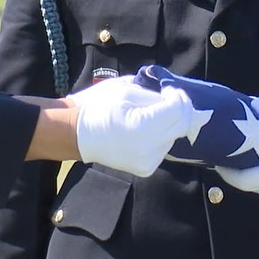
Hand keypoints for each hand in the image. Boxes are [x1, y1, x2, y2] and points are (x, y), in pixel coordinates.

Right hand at [68, 76, 192, 176]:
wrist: (76, 134)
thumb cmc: (98, 106)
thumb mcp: (127, 90)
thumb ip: (155, 95)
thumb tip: (175, 98)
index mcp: (142, 128)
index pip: (178, 110)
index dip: (178, 96)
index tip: (168, 89)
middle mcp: (149, 149)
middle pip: (182, 125)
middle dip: (180, 108)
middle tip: (168, 96)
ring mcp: (148, 162)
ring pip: (175, 136)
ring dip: (171, 122)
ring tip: (153, 113)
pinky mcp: (147, 169)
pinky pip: (165, 147)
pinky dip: (162, 135)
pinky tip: (147, 129)